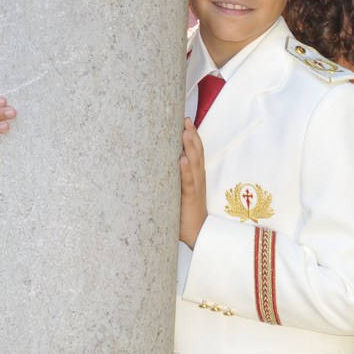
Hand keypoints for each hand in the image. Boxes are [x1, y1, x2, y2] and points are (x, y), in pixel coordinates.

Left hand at [178, 119, 206, 247]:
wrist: (197, 234)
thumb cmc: (185, 213)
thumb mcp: (178, 192)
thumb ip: (172, 180)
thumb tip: (156, 168)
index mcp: (195, 175)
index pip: (195, 152)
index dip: (192, 137)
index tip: (185, 122)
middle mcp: (197, 178)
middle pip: (196, 153)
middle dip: (192, 136)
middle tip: (185, 120)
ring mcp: (195, 187)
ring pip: (194, 163)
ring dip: (190, 147)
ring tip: (185, 133)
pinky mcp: (190, 197)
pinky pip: (188, 182)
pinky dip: (186, 170)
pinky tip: (182, 160)